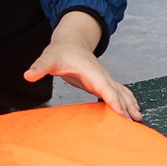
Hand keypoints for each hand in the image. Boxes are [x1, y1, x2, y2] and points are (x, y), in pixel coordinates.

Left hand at [23, 11, 140, 120]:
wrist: (71, 41)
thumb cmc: (60, 51)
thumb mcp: (48, 58)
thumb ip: (40, 67)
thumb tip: (28, 75)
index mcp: (91, 71)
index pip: (104, 86)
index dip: (113, 100)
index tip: (121, 113)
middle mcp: (102, 74)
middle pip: (117, 92)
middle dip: (126, 107)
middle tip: (133, 124)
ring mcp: (105, 78)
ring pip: (121, 92)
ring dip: (130, 105)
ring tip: (138, 119)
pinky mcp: (104, 81)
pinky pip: (119, 92)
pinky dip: (128, 101)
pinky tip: (132, 112)